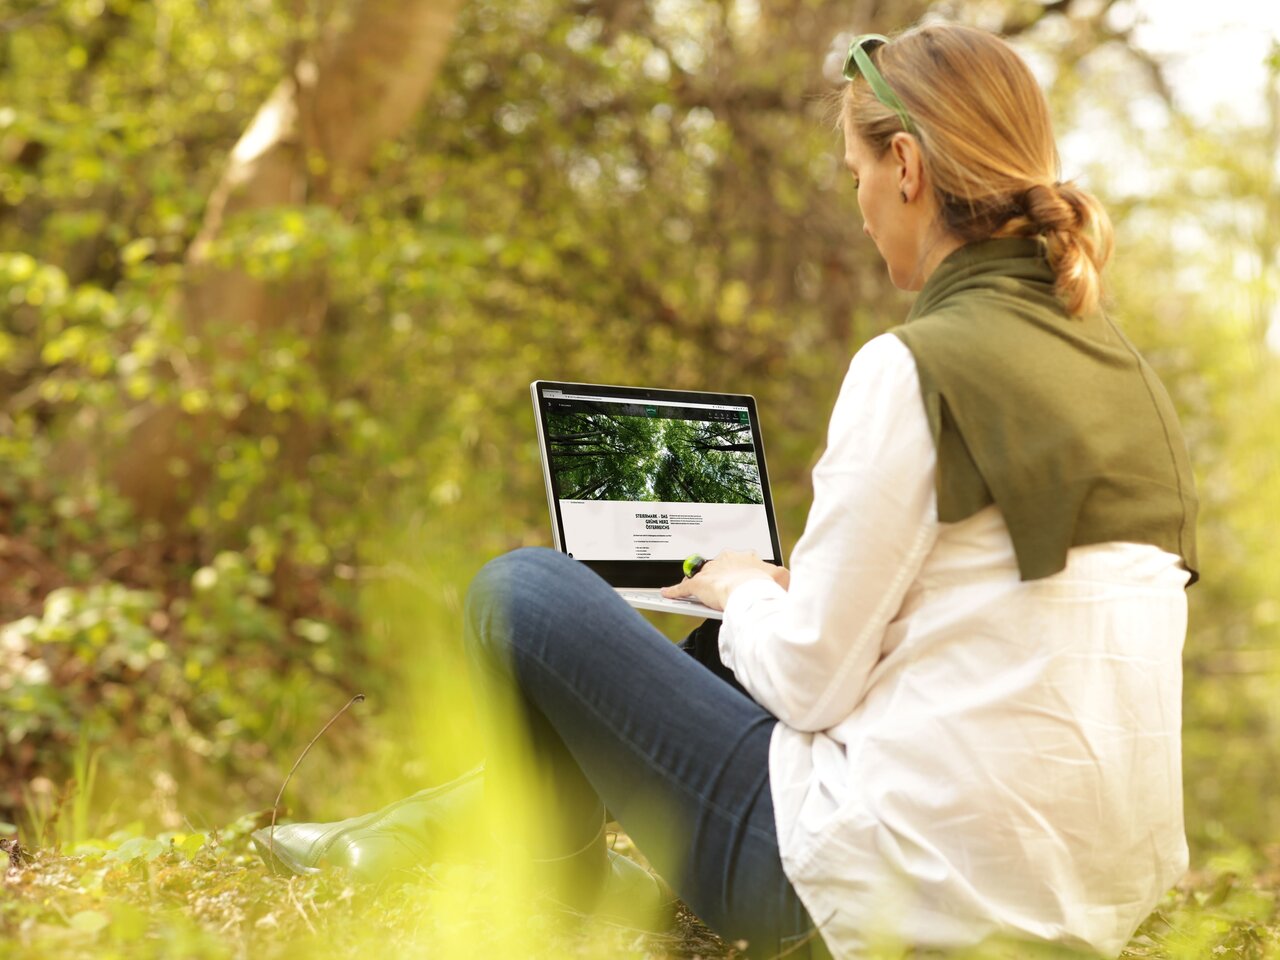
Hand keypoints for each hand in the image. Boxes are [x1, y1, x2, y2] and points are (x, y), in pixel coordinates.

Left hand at [660, 550, 788, 610]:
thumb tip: (786, 581)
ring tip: (701, 593)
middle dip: (722, 575)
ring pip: (703, 576)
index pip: (741, 560)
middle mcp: (725, 559)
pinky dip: (674, 591)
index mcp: (745, 556)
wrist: (748, 590)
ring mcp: (711, 571)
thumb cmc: (764, 584)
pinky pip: (682, 588)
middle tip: (725, 588)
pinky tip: (668, 594)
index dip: (742, 571)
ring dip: (701, 583)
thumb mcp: (782, 579)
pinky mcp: (697, 584)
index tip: (744, 578)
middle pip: (720, 567)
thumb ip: (783, 578)